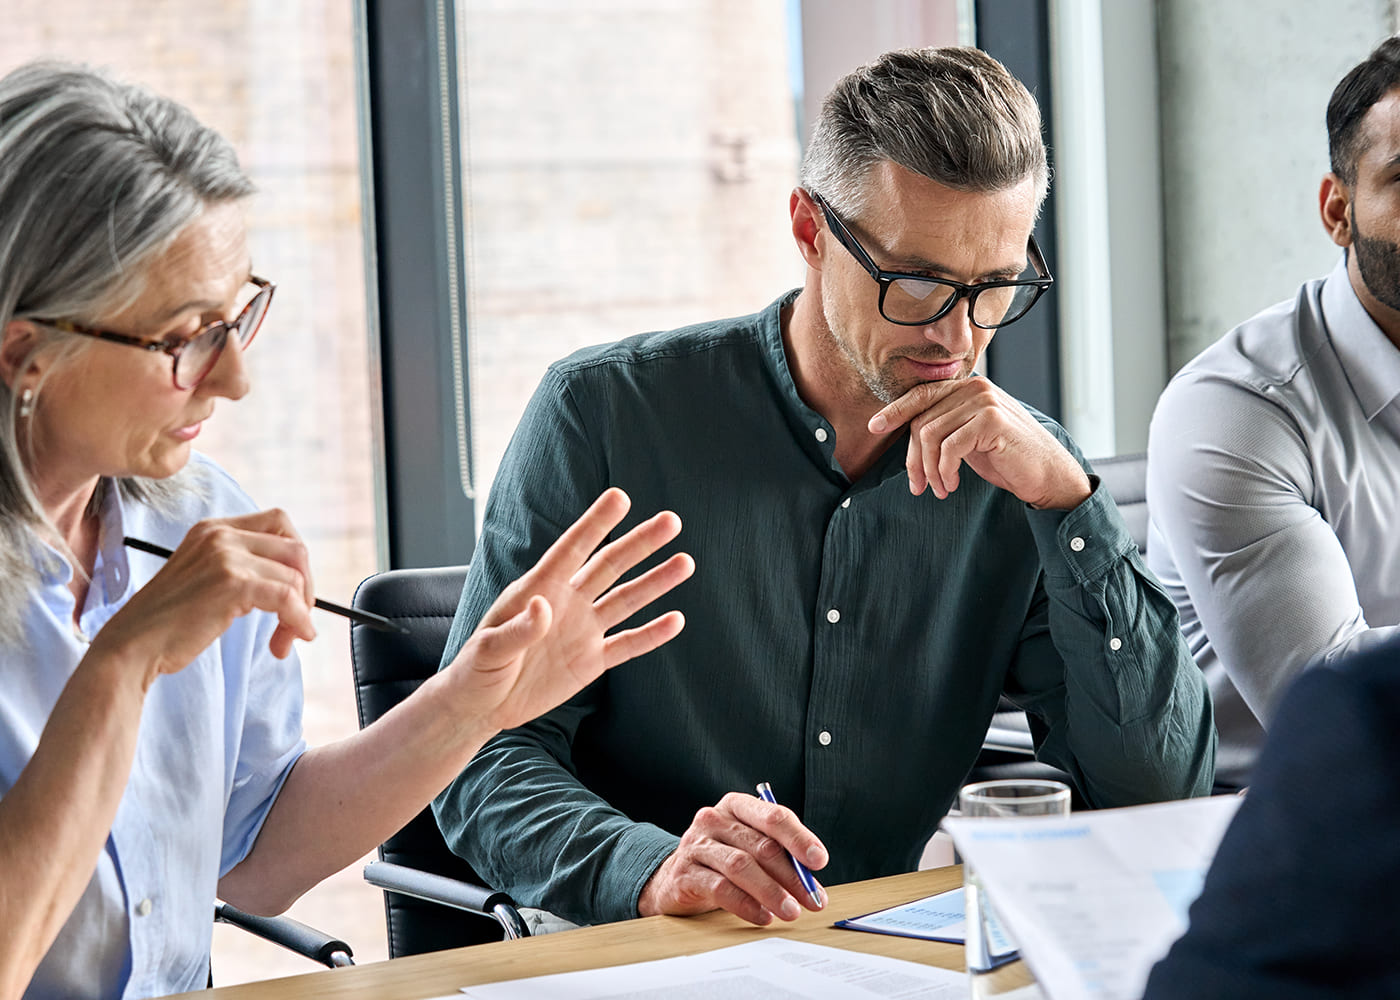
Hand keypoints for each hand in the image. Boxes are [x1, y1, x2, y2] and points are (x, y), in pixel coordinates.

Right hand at [93, 509, 317, 682]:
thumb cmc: (169, 622)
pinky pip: (287, 598)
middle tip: (297, 619)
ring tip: (284, 640)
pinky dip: (298, 620)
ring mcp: (226, 556)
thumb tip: (297, 582)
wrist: (132, 645)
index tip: (295, 591)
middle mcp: (220, 534)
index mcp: (214, 529)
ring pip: (294, 577)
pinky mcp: (233, 583)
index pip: (279, 522)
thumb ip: (242, 567)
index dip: (296, 559)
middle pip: (295, 549)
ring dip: (300, 613)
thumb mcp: (206, 578)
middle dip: (305, 587)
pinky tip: (292, 639)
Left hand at [445, 487, 693, 732]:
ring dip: (655, 582)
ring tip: (686, 562)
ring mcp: (582, 630)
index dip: (595, 523)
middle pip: (610, 566)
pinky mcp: (591, 661)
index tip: (620, 497)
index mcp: (538, 588)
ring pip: (626, 599)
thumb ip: (517, 629)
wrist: (482, 706)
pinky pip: (628, 644)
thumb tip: (544, 607)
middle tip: (671, 521)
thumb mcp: (488, 649)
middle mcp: (567, 602)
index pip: (572, 549)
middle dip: (640, 543)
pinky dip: (652, 634)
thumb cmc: (475, 670)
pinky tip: (676, 620)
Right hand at [637, 791, 828, 924]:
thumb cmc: (722, 860)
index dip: (799, 838)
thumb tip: (811, 884)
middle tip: (812, 899)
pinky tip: (763, 916)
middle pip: (760, 845)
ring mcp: (695, 845)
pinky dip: (746, 905)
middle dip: (791, 876)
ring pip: (741, 867)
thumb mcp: (749, 848)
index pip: (772, 816)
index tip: (819, 861)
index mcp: (736, 806)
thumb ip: (779, 857)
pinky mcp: (684, 874)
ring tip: (791, 912)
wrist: (675, 878)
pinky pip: (720, 889)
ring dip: (771, 892)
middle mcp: (713, 819)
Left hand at [868, 376, 1090, 508]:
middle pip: (921, 420)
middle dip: (913, 459)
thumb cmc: (1005, 459)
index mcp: (967, 387)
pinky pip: (949, 446)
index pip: (921, 395)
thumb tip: (904, 431)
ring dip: (929, 469)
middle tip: (919, 486)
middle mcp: (975, 387)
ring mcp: (984, 401)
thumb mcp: (967, 439)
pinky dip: (944, 470)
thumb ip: (943, 426)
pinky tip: (952, 484)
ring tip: (940, 488)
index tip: (874, 427)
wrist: (1046, 475)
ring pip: (930, 434)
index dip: (895, 411)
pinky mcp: (992, 421)